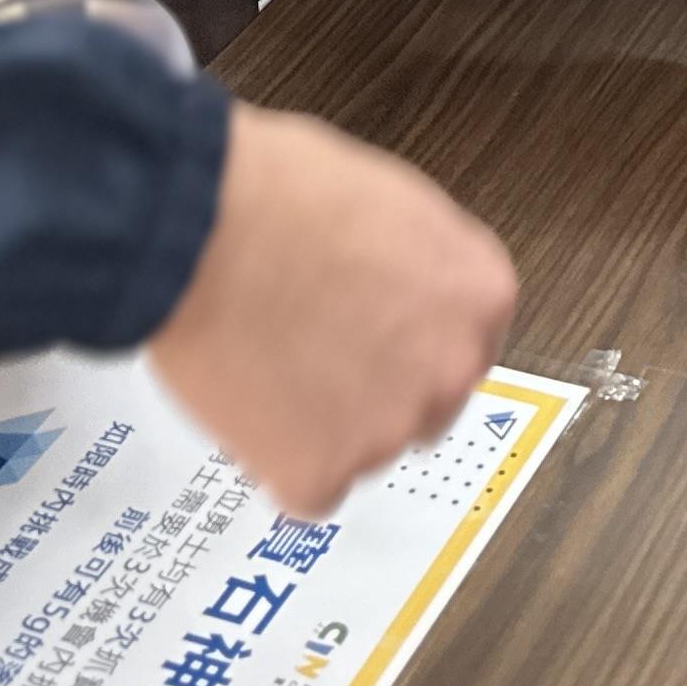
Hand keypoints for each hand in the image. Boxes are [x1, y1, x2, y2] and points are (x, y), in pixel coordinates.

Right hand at [145, 104, 516, 519]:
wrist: (208, 228)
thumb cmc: (280, 194)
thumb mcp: (388, 202)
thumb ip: (416, 263)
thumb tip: (402, 285)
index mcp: (478, 293)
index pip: (468, 343)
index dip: (413, 340)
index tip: (382, 339)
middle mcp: (451, 367)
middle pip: (427, 404)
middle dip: (378, 389)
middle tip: (319, 354)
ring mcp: (390, 428)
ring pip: (365, 449)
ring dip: (325, 425)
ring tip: (271, 363)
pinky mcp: (323, 472)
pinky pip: (309, 491)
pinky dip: (279, 464)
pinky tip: (253, 408)